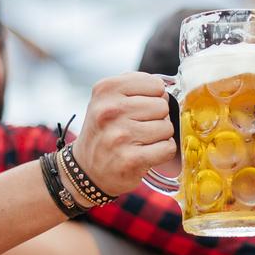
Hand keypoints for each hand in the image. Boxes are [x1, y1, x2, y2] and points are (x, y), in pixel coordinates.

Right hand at [73, 73, 175, 196]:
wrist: (86, 170)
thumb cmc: (104, 131)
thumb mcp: (107, 99)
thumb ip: (135, 86)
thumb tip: (165, 90)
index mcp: (106, 90)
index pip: (156, 84)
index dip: (153, 97)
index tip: (140, 107)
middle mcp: (110, 110)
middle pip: (162, 106)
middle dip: (157, 117)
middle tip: (139, 127)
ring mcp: (120, 136)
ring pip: (167, 127)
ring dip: (159, 136)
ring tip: (140, 141)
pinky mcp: (131, 159)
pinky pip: (168, 148)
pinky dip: (162, 152)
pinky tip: (146, 153)